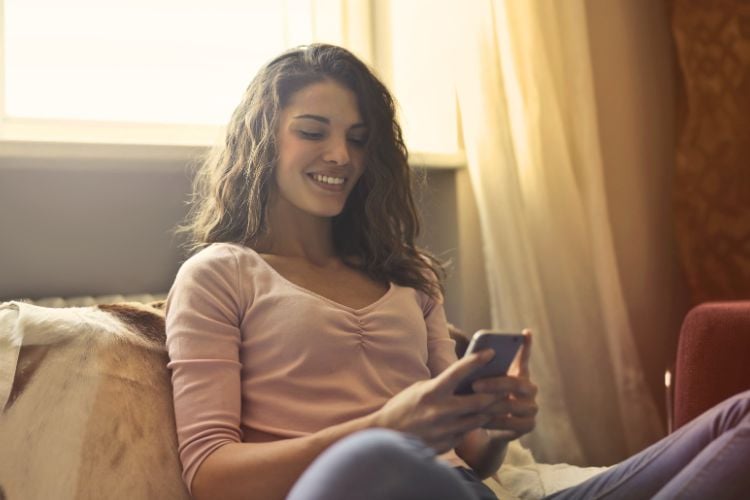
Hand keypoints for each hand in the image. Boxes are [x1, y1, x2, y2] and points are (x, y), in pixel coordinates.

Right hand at [373, 349, 498, 453]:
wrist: (387, 435)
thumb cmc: (403, 407)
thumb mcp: (420, 389)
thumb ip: (442, 385)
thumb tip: (466, 380)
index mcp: (432, 392)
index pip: (458, 372)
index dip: (476, 360)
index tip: (491, 352)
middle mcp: (440, 411)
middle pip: (479, 401)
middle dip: (495, 393)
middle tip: (505, 386)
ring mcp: (445, 430)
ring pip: (478, 419)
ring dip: (488, 411)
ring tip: (497, 403)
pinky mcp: (447, 444)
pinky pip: (468, 433)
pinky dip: (473, 425)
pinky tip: (477, 419)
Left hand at [471, 330, 537, 441]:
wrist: (487, 426)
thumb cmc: (482, 397)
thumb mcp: (480, 381)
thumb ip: (482, 371)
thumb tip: (473, 358)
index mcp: (520, 373)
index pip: (524, 356)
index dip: (526, 345)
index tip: (524, 332)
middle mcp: (530, 389)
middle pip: (516, 383)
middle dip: (495, 384)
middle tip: (474, 384)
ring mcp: (532, 408)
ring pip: (513, 406)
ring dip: (492, 405)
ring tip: (474, 404)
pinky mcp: (529, 426)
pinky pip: (512, 424)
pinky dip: (496, 422)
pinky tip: (481, 419)